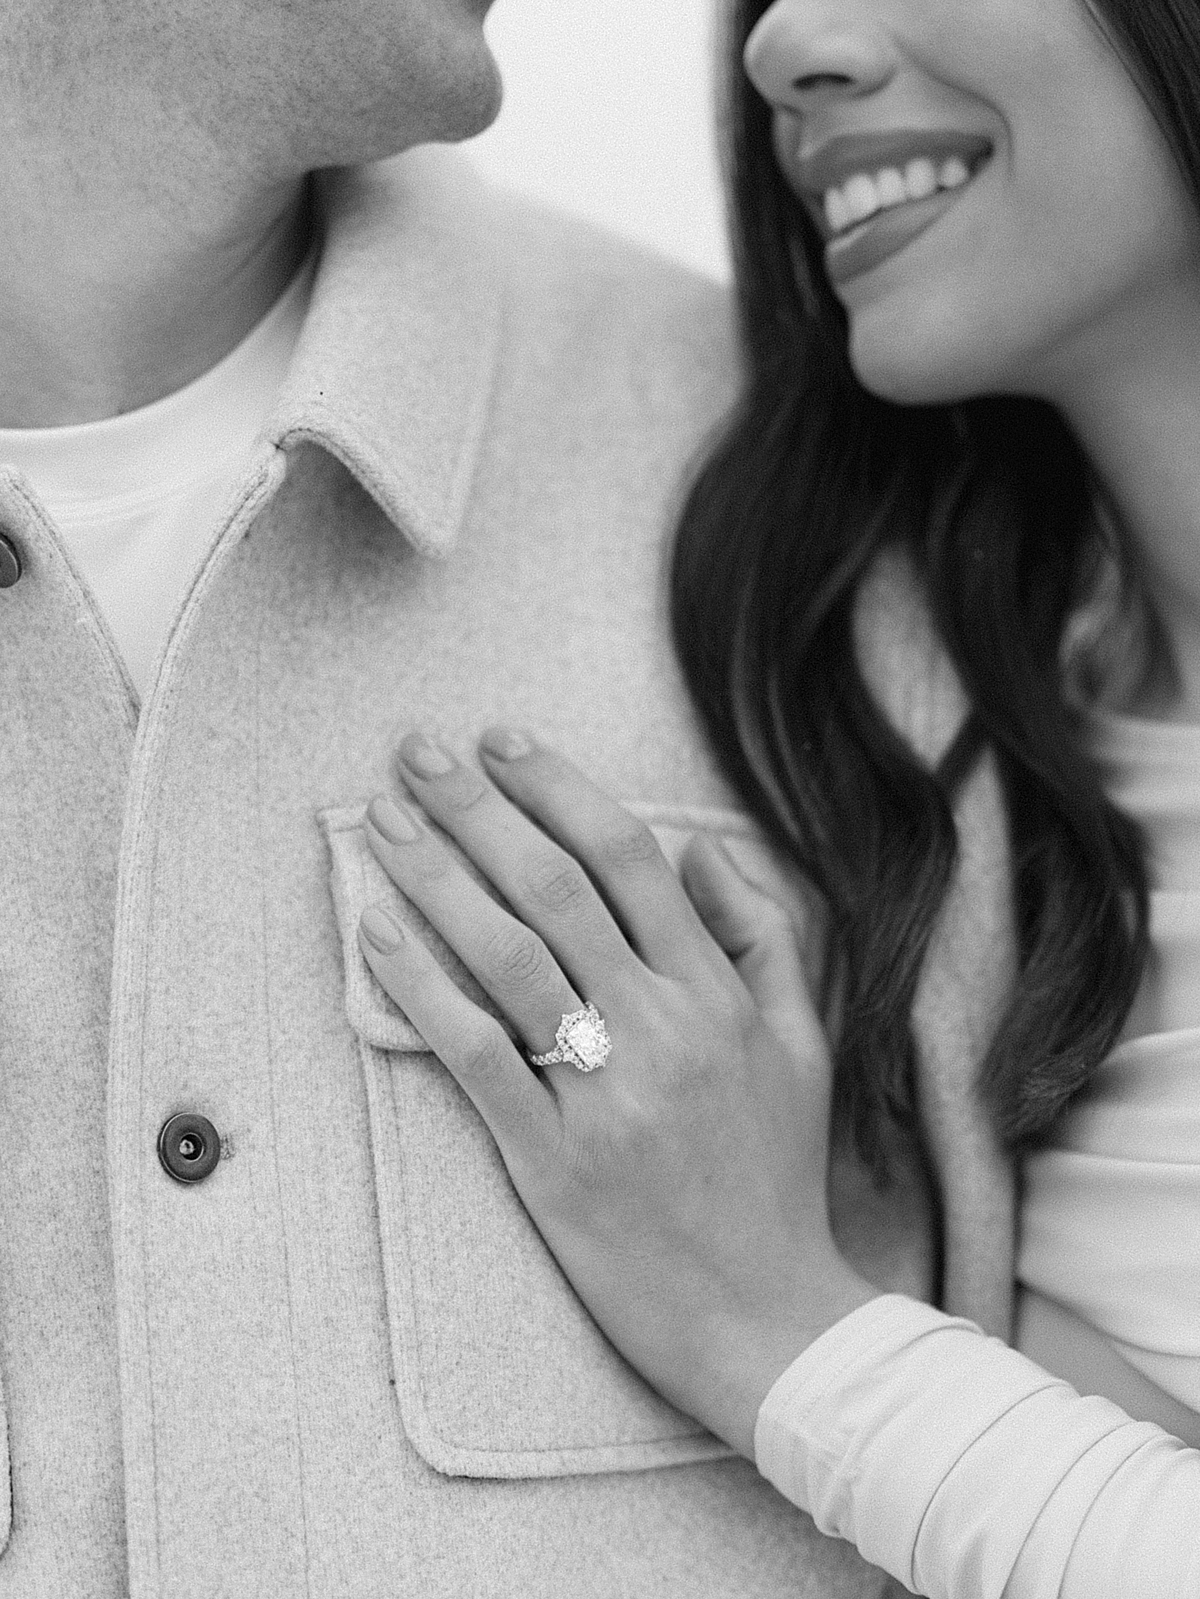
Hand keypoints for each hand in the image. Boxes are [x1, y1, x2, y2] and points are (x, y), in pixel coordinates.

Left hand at [356, 729, 876, 1456]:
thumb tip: (703, 847)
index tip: (504, 740)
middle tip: (419, 749)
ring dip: (436, 877)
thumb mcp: (802, 1045)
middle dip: (479, 807)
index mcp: (718, 994)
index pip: (630, 859)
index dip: (560, 787)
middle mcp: (660, 1029)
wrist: (762, 1319)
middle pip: (555, 889)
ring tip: (384, 818)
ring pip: (507, 958)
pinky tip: (376, 934)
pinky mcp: (549, 1160)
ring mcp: (602, 1095)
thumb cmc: (776, 1174)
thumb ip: (764, 936)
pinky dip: (421, 989)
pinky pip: (475, 1056)